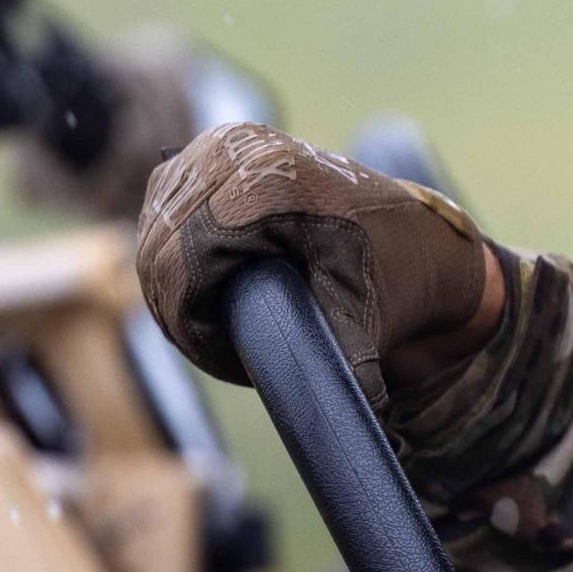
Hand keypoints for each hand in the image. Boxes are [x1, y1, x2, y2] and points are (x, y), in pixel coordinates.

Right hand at [135, 123, 503, 396]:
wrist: (417, 237)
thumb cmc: (396, 278)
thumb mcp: (363, 320)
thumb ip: (334, 364)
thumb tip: (327, 426)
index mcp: (266, 180)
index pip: (179, 263)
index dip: (188, 321)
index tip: (224, 356)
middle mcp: (236, 148)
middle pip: (160, 248)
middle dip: (179, 307)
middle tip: (221, 348)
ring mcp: (218, 145)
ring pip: (154, 233)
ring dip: (174, 284)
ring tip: (219, 323)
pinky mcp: (209, 153)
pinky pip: (163, 214)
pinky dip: (176, 254)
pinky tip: (210, 284)